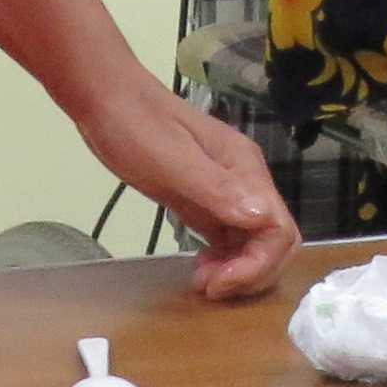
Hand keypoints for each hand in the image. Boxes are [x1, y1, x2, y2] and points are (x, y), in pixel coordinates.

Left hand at [89, 80, 298, 301]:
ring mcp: (226, 191)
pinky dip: (224, 259)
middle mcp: (244, 181)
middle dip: (251, 272)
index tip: (219, 282)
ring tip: (201, 281)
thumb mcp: (172, 161)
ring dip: (237, 270)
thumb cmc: (135, 126)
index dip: (258, 264)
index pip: (279, 229)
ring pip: (254, 242)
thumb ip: (217, 189)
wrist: (107, 100)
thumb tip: (263, 218)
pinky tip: (200, 266)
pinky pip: (230, 237)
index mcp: (244, 169)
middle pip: (274, 240)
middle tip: (209, 286)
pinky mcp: (204, 199)